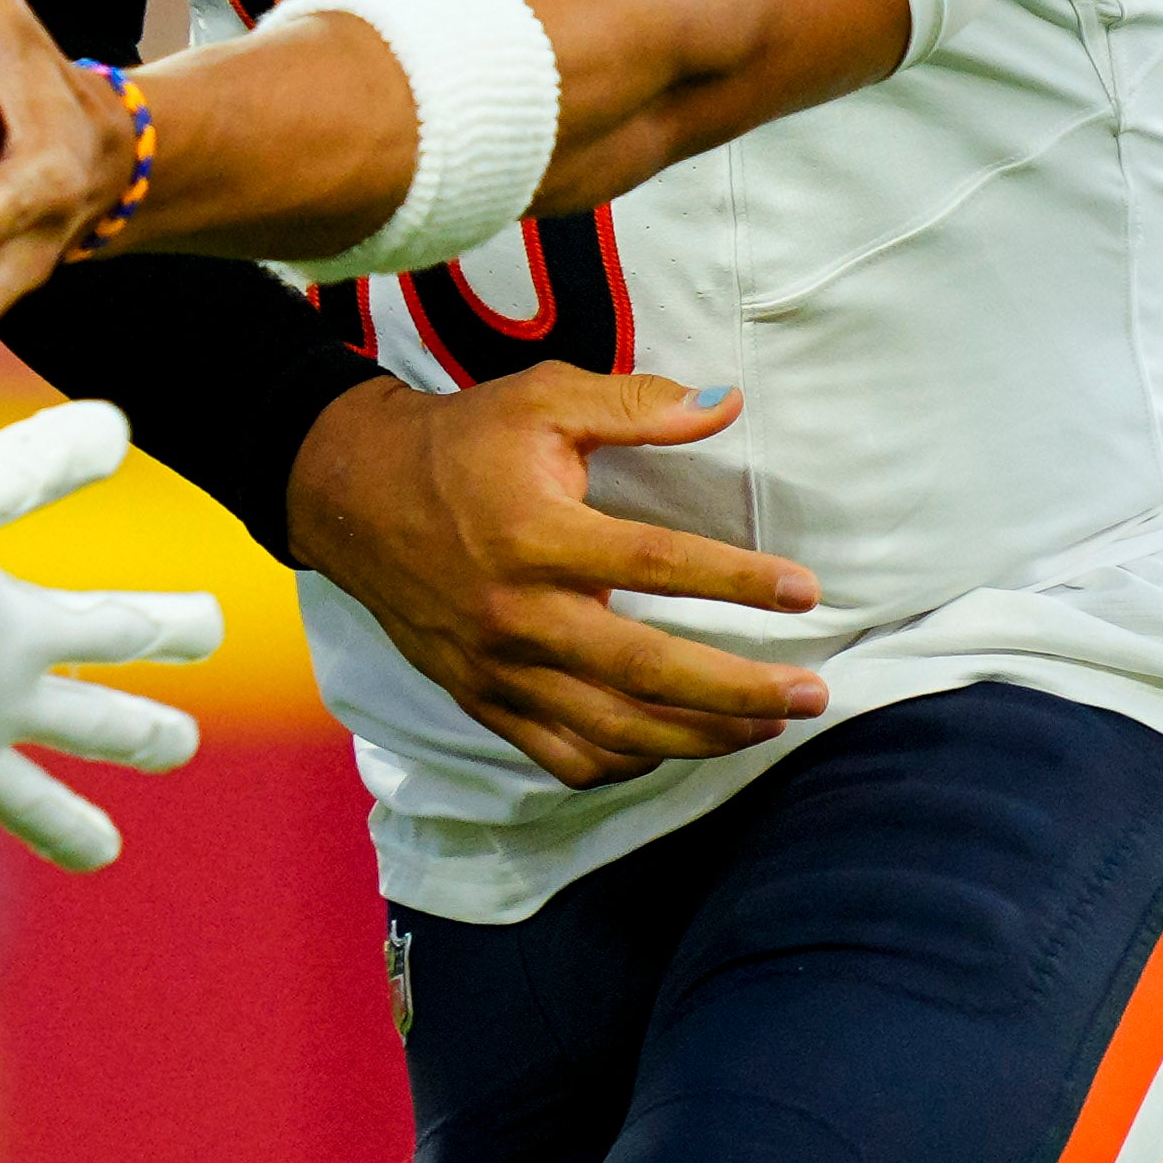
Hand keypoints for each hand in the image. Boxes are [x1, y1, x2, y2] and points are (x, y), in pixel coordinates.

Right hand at [0, 400, 222, 966]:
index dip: (171, 623)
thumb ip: (31, 464)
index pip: (118, 628)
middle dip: (140, 732)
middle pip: (89, 724)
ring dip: (61, 824)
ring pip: (18, 802)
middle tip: (180, 745)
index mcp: (17, 640)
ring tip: (103, 852)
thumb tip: (118, 424)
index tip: (215, 622)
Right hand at [288, 371, 828, 788]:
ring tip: (765, 726)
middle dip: (738, 690)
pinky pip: (558, 755)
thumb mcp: (542, 399)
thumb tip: (726, 402)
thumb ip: (634, 404)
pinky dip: (621, 763)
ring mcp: (496, 667)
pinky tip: (671, 748)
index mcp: (535, 533)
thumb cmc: (461, 441)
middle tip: (812, 696)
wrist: (350, 494)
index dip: (737, 580)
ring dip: (697, 737)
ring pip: (610, 728)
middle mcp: (517, 612)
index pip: (656, 563)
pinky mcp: (479, 697)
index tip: (805, 590)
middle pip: (645, 670)